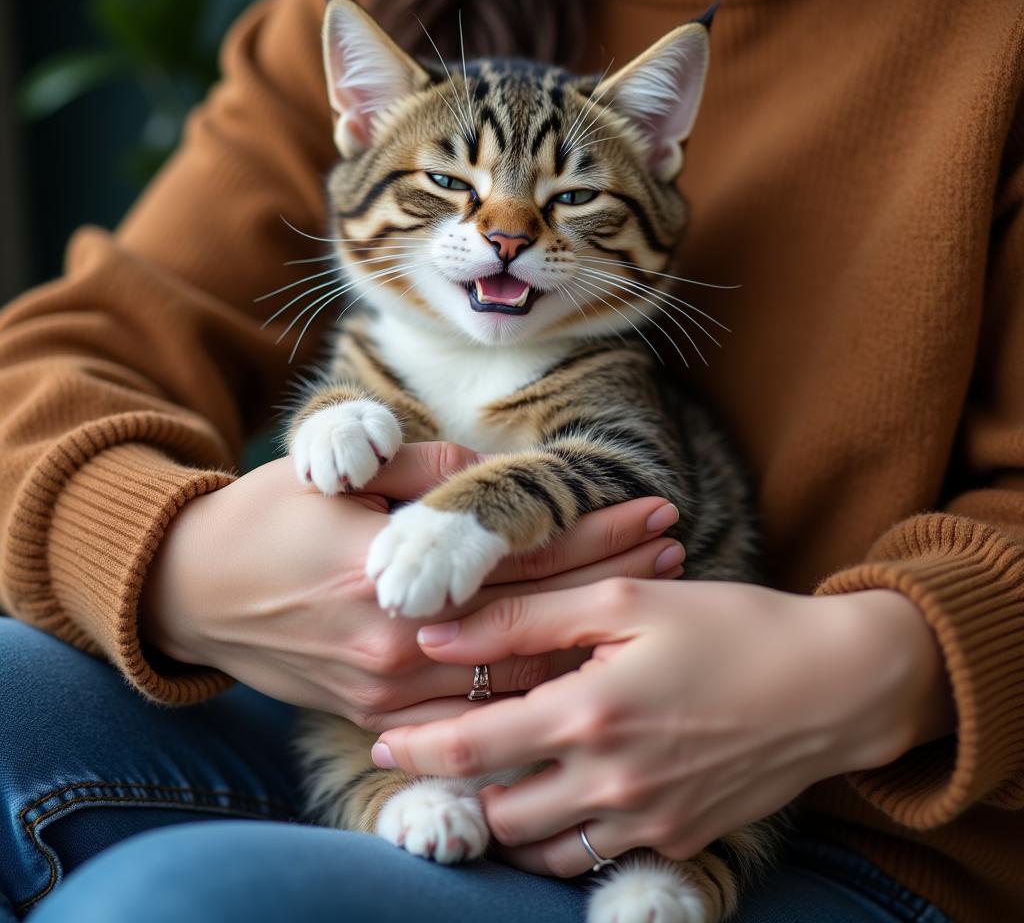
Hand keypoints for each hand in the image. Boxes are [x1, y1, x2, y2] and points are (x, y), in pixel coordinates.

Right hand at [141, 445, 685, 728]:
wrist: (190, 593)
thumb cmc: (263, 518)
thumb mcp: (335, 468)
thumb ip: (425, 470)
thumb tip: (493, 473)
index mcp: (392, 570)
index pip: (521, 554)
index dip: (592, 531)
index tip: (649, 509)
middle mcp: (399, 643)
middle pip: (534, 618)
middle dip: (612, 583)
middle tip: (673, 550)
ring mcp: (389, 693)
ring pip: (514, 675)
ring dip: (584, 637)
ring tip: (646, 604)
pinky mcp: (375, 717)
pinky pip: (472, 712)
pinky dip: (529, 688)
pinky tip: (575, 664)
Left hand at [374, 578, 953, 874]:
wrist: (833, 686)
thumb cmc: (729, 626)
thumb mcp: (626, 600)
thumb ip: (526, 617)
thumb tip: (441, 629)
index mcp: (589, 714)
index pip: (468, 748)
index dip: (415, 745)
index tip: (382, 736)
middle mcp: (610, 782)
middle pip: (496, 810)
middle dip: (459, 786)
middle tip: (450, 752)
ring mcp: (646, 823)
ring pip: (539, 847)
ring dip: (508, 815)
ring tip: (503, 773)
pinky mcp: (677, 843)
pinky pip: (595, 856)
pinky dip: (565, 831)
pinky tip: (571, 788)